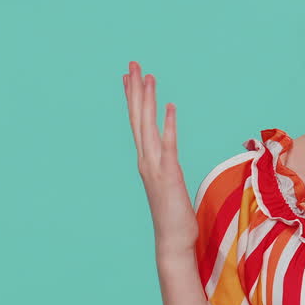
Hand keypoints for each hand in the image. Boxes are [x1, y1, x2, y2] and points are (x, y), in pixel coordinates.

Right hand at [122, 60, 197, 251]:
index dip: (134, 99)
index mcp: (146, 161)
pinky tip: (170, 105)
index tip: (130, 77)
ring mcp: (155, 167)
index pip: (137, 123)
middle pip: (138, 118)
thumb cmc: (174, 216)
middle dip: (136, 90)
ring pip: (148, 126)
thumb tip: (167, 160)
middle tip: (133, 64)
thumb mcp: (169, 185)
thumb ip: (166, 169)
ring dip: (148, 100)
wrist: (172, 241)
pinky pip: (168, 144)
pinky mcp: (169, 174)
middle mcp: (146, 160)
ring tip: (147, 75)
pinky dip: (168, 124)